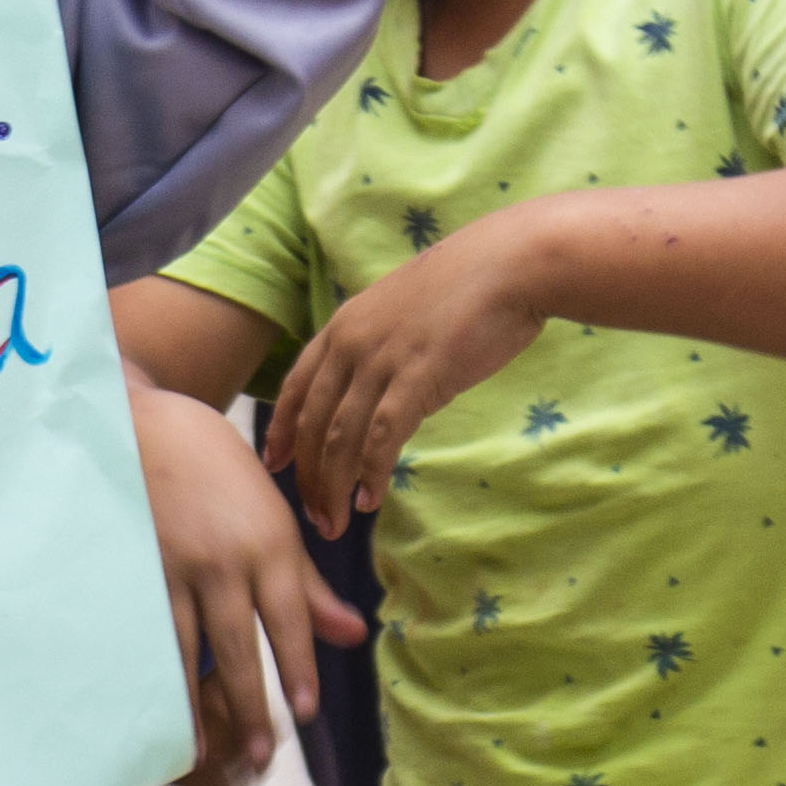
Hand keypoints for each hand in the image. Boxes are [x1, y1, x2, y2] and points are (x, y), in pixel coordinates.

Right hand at [130, 384, 361, 785]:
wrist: (148, 422)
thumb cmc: (221, 472)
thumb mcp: (275, 519)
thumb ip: (309, 587)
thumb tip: (354, 636)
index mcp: (268, 543)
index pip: (288, 618)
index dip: (296, 667)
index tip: (305, 712)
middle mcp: (224, 559)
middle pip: (238, 644)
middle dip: (249, 703)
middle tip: (260, 757)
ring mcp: (174, 566)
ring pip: (187, 647)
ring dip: (193, 704)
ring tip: (197, 751)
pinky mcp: (136, 570)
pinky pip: (147, 633)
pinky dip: (151, 673)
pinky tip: (151, 707)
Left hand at [261, 214, 548, 536]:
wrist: (511, 263)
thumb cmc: (469, 284)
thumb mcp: (404, 308)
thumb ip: (382, 343)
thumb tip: (382, 381)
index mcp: (344, 324)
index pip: (296, 386)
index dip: (281, 429)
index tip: (274, 463)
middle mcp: (351, 344)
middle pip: (311, 422)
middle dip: (306, 475)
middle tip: (311, 513)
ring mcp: (381, 361)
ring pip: (339, 438)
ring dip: (333, 487)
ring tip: (334, 523)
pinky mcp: (417, 379)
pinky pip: (382, 438)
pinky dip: (372, 474)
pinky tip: (370, 500)